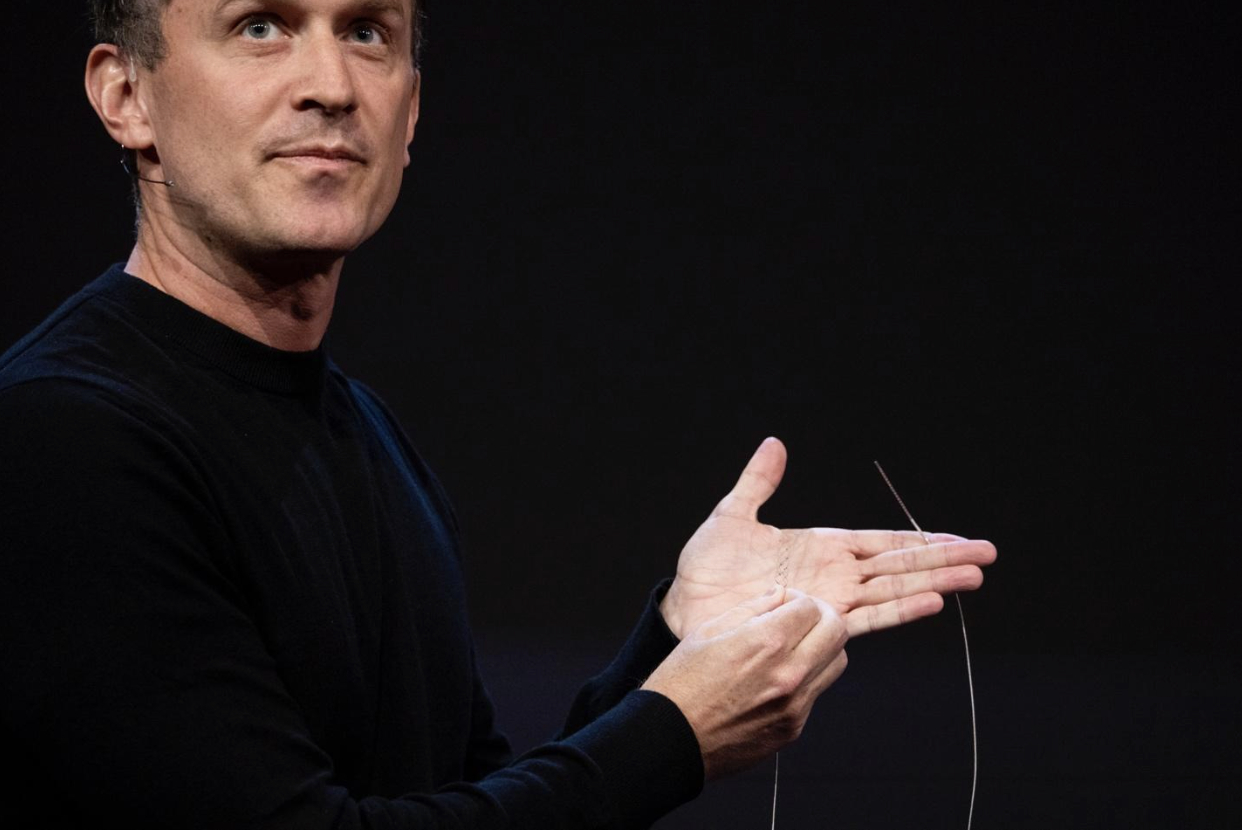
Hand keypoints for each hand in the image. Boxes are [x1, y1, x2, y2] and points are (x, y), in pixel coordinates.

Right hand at [642, 586, 847, 779]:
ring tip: (792, 648)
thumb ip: (751, 609)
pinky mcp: (793, 729)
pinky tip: (775, 679)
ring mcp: (795, 705)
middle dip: (821, 617)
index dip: (799, 599)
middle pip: (837, 632)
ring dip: (821, 647)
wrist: (670, 740)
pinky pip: (816, 693)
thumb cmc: (681, 685)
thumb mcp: (707, 631)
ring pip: (836, 663)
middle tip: (800, 619)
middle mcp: (788, 674)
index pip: (812, 607)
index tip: (784, 603)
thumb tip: (779, 595)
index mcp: (765, 643)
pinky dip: (806, 678)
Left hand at [660, 438, 996, 638]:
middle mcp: (835, 574)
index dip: (920, 538)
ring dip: (934, 582)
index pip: (883, 541)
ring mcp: (831, 599)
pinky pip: (867, 616)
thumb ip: (758, 482)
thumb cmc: (706, 569)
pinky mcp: (818, 621)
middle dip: (943, 558)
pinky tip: (930, 602)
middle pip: (900, 563)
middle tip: (987, 555)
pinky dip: (899, 609)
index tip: (958, 538)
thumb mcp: (732, 516)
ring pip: (894, 588)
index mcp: (822, 546)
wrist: (685, 607)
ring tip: (973, 577)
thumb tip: (774, 444)